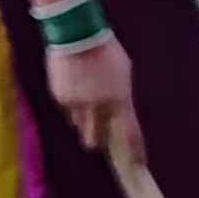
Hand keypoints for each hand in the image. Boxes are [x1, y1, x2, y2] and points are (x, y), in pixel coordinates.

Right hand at [49, 36, 142, 164]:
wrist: (76, 33)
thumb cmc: (105, 49)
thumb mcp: (123, 72)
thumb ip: (122, 96)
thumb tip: (120, 111)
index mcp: (119, 99)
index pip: (130, 133)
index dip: (135, 151)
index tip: (138, 164)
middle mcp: (98, 106)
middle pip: (95, 139)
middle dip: (97, 141)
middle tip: (99, 136)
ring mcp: (77, 104)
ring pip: (79, 124)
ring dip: (83, 120)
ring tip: (85, 100)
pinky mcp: (60, 97)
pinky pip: (67, 110)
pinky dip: (71, 104)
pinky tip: (74, 87)